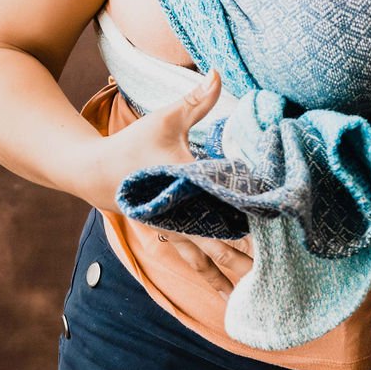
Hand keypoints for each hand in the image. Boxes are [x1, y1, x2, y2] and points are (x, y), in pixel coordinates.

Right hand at [78, 65, 253, 296]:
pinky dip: (208, 276)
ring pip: (206, 259)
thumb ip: (196, 100)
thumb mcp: (165, 119)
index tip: (277, 225)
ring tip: (250, 298)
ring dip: (228, 276)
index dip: (251, 214)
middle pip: (221, 240)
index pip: (225, 201)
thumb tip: (217, 71)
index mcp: (186, 184)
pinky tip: (223, 294)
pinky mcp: (166, 235)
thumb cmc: (132, 145)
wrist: (93, 173)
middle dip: (246, 256)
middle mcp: (182, 213)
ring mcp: (172, 228)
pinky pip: (191, 261)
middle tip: (276, 272)